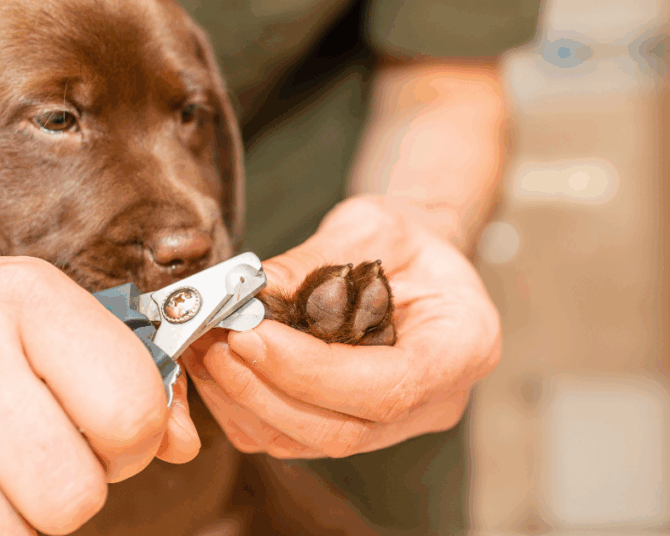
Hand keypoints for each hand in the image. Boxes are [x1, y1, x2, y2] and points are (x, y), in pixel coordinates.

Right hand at [0, 248, 198, 535]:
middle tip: (27, 457)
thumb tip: (181, 444)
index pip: (134, 412)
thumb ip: (115, 372)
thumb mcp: (28, 317)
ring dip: (7, 521)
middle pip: (75, 497)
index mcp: (21, 299)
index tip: (100, 433)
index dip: (129, 441)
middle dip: (65, 490)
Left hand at [181, 196, 500, 457]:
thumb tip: (251, 291)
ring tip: (206, 348)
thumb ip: (316, 259)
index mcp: (463, 347)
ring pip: (308, 443)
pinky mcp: (352, 427)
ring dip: (245, 401)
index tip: (253, 336)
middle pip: (344, 431)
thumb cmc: (406, 239)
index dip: (314, 373)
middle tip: (218, 342)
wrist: (415, 259)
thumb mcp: (371, 226)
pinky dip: (244, 407)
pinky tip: (217, 366)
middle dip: (268, 390)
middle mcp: (434, 401)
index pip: (389, 388)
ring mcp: (393, 425)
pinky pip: (290, 438)